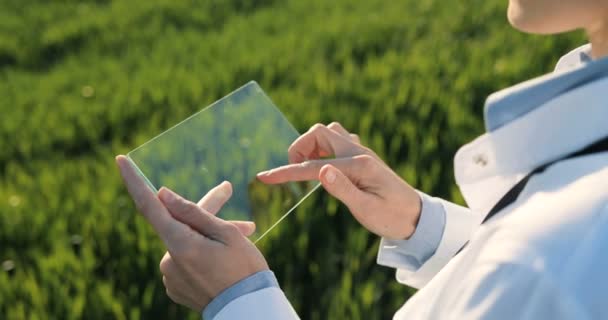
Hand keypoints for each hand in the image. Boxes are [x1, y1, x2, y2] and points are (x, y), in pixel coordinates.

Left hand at [116, 155, 267, 311]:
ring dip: (210, 233)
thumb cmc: (244, 269)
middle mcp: (169, 261)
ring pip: (187, 241)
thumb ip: (193, 213)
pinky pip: (187, 258)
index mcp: (180, 245)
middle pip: (179, 223)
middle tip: (227, 190)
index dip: (134, 181)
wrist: (250, 310)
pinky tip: (226, 254)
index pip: (149, 206)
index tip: (120, 160)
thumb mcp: (226, 234)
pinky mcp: (177, 287)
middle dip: (205, 208)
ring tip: (245, 231)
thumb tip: (163, 195)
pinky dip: (204, 250)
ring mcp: (171, 276)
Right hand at [257, 122, 421, 239]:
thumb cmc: (392, 217)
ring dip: (313, 146)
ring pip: (328, 133)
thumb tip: (320, 170)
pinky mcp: (362, 157)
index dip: (286, 171)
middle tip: (296, 172)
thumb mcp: (366, 209)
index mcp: (358, 165)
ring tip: (309, 169)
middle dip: (300, 148)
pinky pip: (338, 140)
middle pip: (319, 132)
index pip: (312, 166)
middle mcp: (359, 152)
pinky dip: (324, 149)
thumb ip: (343, 189)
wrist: (416, 217)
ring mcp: (361, 152)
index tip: (264, 177)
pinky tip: (326, 167)